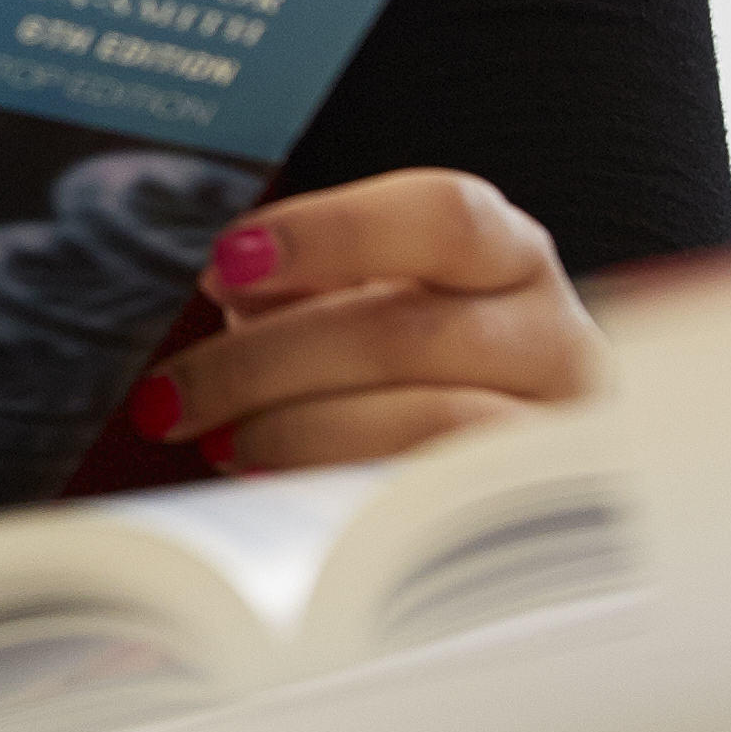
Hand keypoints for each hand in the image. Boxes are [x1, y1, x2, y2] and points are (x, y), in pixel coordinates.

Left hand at [134, 168, 599, 472]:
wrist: (511, 471)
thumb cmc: (418, 372)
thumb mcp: (369, 306)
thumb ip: (310, 286)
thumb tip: (237, 289)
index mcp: (510, 255)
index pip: (444, 217)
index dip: (330, 233)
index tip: (226, 263)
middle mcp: (554, 334)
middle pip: (406, 333)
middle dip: (265, 362)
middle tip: (173, 394)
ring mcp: (558, 431)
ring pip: (425, 424)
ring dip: (297, 434)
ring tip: (221, 442)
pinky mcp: (538, 514)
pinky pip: (436, 506)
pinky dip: (344, 491)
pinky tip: (279, 489)